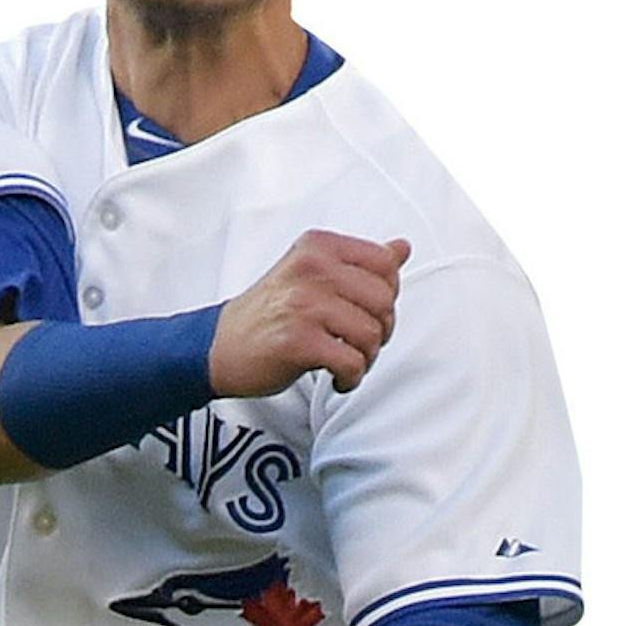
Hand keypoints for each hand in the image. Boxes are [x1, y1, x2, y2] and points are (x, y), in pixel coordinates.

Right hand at [210, 232, 409, 398]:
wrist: (222, 345)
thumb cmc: (271, 312)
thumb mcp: (312, 274)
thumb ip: (359, 263)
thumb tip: (402, 248)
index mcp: (319, 247)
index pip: (385, 264)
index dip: (388, 295)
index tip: (369, 313)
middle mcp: (312, 269)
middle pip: (384, 301)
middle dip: (380, 331)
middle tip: (359, 344)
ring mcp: (304, 304)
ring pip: (371, 334)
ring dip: (366, 359)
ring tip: (346, 362)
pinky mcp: (298, 341)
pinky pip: (351, 363)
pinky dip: (350, 378)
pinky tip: (336, 378)